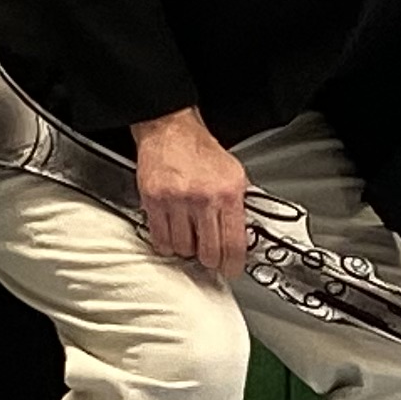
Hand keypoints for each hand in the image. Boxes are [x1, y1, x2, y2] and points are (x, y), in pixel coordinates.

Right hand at [133, 108, 247, 278]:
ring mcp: (177, 201)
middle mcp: (204, 198)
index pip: (234, 244)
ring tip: (190, 237)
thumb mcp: (234, 174)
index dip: (233, 264)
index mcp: (228, 192)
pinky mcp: (154, 201)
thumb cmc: (200, 151)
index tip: (231, 269)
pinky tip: (173, 234)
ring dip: (187, 249)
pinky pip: (161, 240)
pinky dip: (167, 243)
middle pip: (208, 253)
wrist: (170, 130)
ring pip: (182, 249)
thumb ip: (240, 205)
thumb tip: (245, 236)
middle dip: (210, 259)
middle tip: (210, 256)